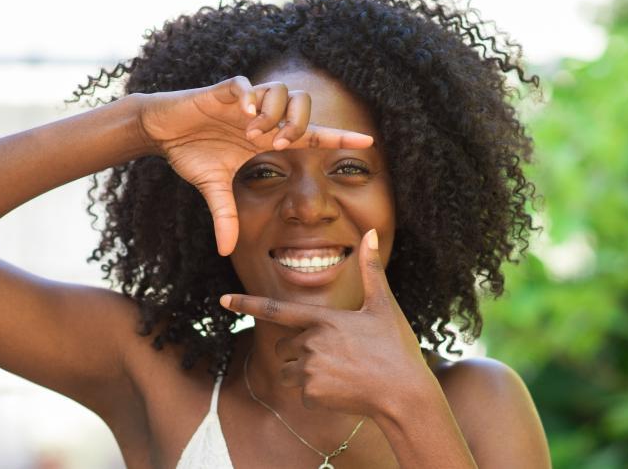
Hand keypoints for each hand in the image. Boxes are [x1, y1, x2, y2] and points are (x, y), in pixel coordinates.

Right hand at [137, 76, 373, 255]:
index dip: (339, 138)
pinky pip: (245, 85)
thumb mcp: (212, 188)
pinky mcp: (223, 90)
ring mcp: (244, 100)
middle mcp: (261, 116)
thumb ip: (225, 216)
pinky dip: (248, 96)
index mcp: (266, 136)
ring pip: (279, 91)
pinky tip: (242, 112)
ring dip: (272, 114)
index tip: (368, 143)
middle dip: (297, 124)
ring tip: (252, 132)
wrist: (162, 130)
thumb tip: (226, 251)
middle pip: (302, 105)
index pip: (311, 134)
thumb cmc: (192, 152)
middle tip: (277, 145)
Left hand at [219, 229, 435, 416]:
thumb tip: (372, 233)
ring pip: (288, 372)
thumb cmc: (396, 348)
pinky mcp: (311, 394)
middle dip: (301, 351)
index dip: (246, 304)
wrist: (405, 395)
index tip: (222, 300)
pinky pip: (302, 394)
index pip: (276, 309)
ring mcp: (309, 369)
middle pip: (284, 346)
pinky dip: (318, 395)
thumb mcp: (384, 306)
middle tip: (338, 356)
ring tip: (340, 374)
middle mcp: (311, 342)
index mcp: (324, 318)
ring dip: (305, 374)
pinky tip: (343, 391)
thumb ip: (371, 271)